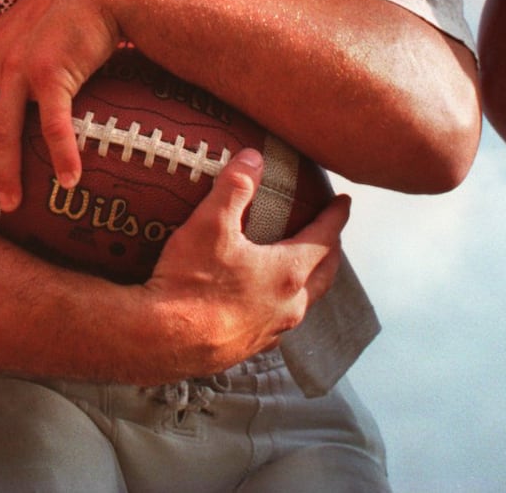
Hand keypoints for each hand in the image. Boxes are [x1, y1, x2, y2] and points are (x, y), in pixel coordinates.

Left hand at [0, 0, 126, 209]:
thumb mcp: (30, 15)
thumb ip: (19, 37)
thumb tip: (25, 54)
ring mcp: (21, 69)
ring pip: (1, 133)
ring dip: (4, 174)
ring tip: (10, 204)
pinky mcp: (52, 77)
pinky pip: (53, 128)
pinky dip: (62, 157)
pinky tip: (70, 181)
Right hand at [135, 149, 349, 379]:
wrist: (161, 342)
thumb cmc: (190, 283)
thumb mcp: (209, 225)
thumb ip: (235, 187)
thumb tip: (253, 157)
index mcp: (288, 273)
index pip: (325, 238)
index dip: (337, 216)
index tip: (345, 202)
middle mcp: (289, 305)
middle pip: (324, 274)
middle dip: (331, 250)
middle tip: (331, 233)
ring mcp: (271, 331)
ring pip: (304, 302)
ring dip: (310, 282)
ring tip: (302, 268)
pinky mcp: (249, 348)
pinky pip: (278, 324)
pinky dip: (281, 307)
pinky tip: (265, 305)